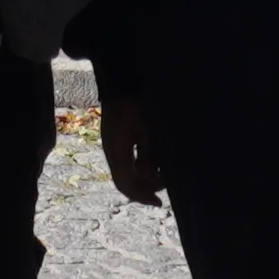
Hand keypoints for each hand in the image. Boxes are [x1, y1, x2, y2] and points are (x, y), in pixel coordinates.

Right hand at [95, 85, 166, 207]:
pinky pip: (129, 155)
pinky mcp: (118, 133)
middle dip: (146, 185)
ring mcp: (113, 141)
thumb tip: (152, 176)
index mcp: (117, 151)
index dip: (141, 197)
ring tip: (164, 170)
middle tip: (165, 184)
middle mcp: (112, 149)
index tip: (159, 203)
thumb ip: (150, 155)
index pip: (125, 184)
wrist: (123, 75)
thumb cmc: (137, 101)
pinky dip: (142, 161)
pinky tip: (155, 157)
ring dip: (145, 173)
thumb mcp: (148, 130)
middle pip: (126, 178)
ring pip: (128, 167)